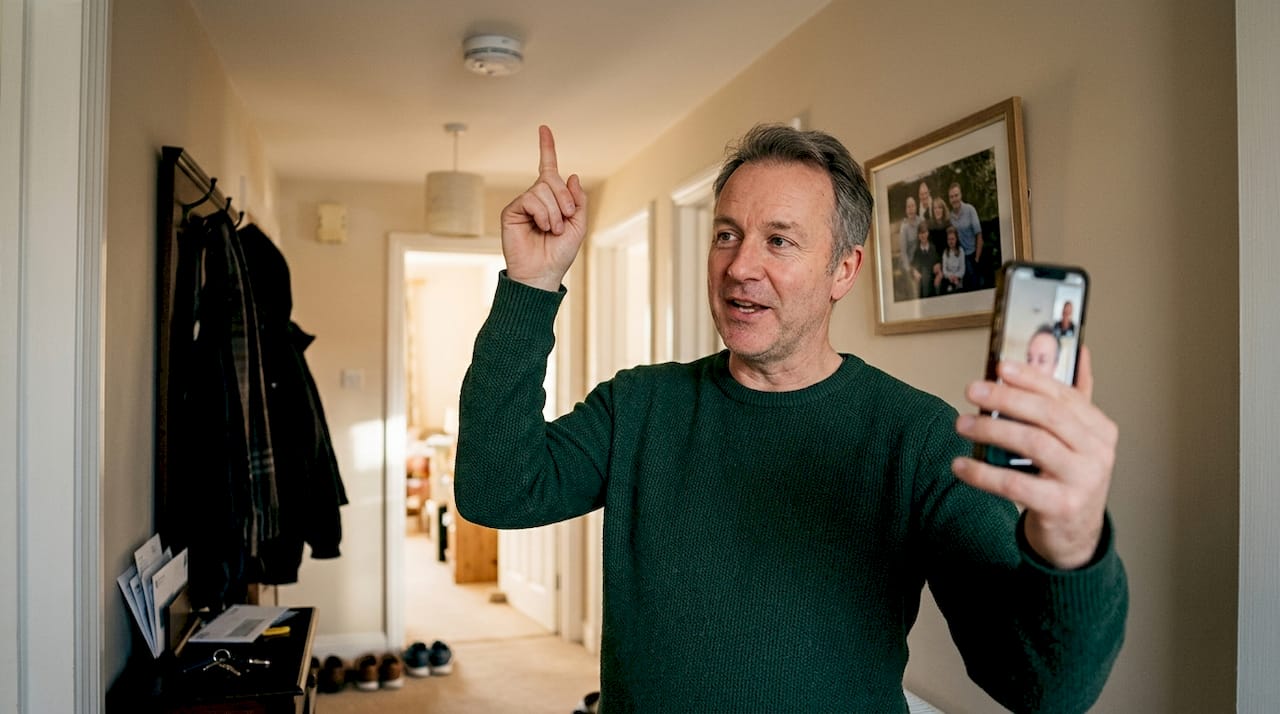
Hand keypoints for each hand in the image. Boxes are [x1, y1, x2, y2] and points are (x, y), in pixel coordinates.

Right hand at [500, 126, 588, 291]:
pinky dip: (542, 213)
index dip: (546, 148)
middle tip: (566, 217)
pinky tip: (542, 227)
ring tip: (552, 229)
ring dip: (554, 211)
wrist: (543, 272)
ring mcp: (523, 203)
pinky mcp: (511, 210)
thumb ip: (578, 200)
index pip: (548, 168)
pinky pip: (531, 199)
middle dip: (564, 197)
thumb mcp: (579, 225)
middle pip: (551, 178)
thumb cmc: (560, 253)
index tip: (544, 128)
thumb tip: (572, 175)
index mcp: (552, 199)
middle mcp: (536, 198)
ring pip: (542, 189)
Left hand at [951, 347, 1116, 568]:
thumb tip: (1080, 352)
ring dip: (992, 430)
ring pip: (1033, 444)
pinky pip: (1015, 484)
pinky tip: (961, 465)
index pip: (1063, 395)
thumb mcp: (1079, 440)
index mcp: (1100, 430)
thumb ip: (1077, 398)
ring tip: (962, 423)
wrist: (1076, 537)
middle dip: (1007, 398)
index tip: (1000, 367)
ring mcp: (1082, 481)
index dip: (1031, 378)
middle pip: (1048, 415)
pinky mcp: (1061, 506)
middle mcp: (1098, 453)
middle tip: (974, 390)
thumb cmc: (1070, 480)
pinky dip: (983, 473)